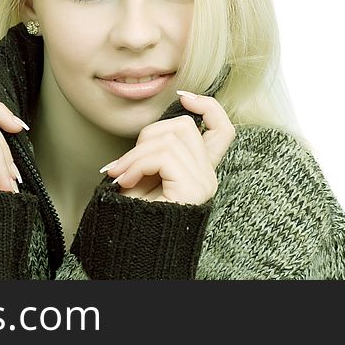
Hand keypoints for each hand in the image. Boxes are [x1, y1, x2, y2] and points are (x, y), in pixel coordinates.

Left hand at [102, 91, 235, 204]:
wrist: (132, 247)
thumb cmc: (135, 214)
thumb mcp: (145, 173)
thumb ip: (155, 150)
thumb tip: (152, 126)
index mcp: (200, 169)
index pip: (222, 128)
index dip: (207, 106)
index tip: (183, 97)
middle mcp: (208, 175)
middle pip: (184, 126)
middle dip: (147, 136)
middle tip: (125, 165)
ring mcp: (204, 181)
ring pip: (168, 139)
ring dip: (135, 155)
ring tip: (122, 176)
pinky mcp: (195, 188)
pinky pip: (163, 156)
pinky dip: (137, 165)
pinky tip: (127, 181)